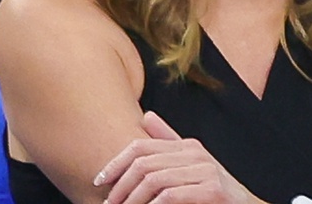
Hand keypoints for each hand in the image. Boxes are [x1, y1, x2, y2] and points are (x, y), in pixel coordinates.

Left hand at [94, 112, 258, 203]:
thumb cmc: (212, 190)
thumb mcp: (191, 164)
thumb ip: (169, 141)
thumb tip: (146, 116)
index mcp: (187, 145)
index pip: (141, 145)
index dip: (116, 162)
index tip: (98, 181)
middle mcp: (196, 153)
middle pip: (144, 163)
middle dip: (121, 186)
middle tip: (109, 203)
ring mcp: (206, 171)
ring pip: (154, 180)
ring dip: (132, 199)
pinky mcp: (213, 191)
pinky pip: (171, 195)